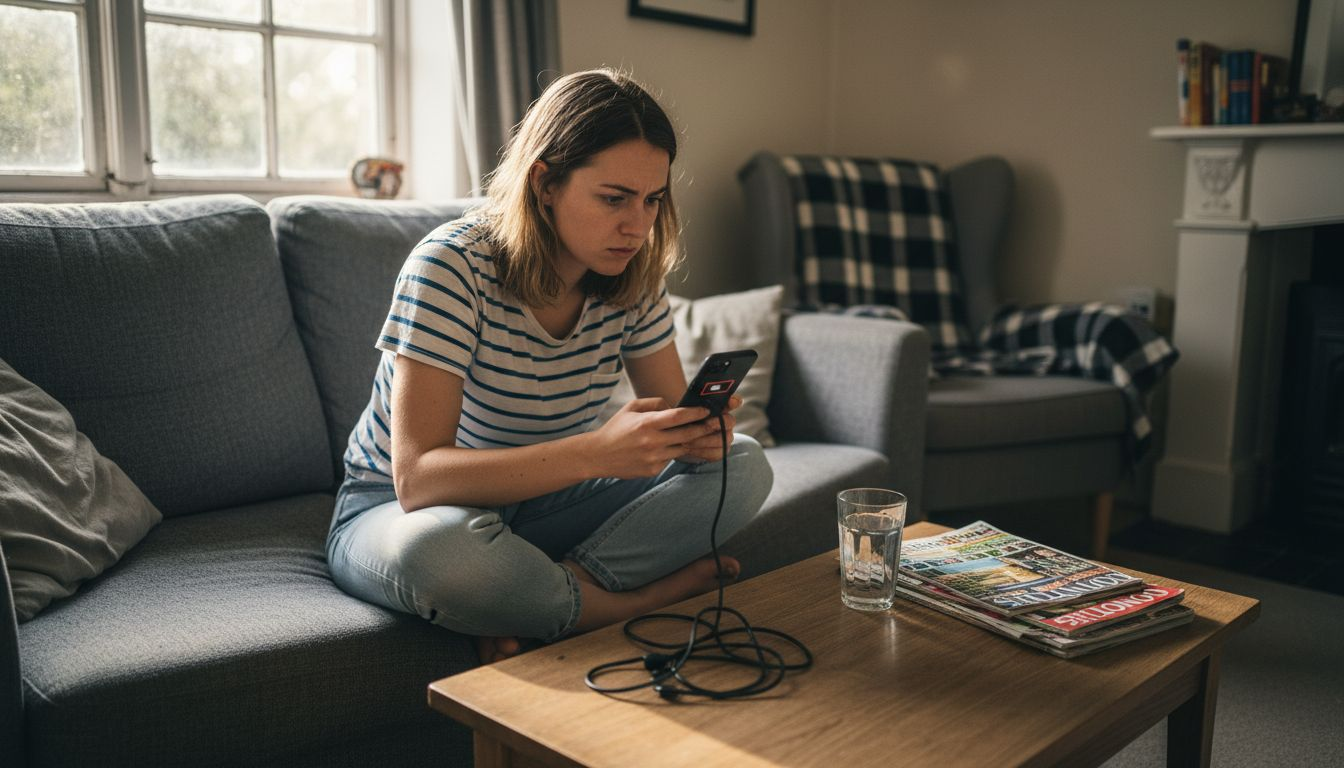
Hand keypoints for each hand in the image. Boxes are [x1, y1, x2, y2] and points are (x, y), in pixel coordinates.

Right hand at [582, 398, 717, 477]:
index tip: (706, 410)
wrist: (598, 455)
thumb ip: (655, 403)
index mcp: (646, 423)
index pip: (678, 416)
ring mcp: (653, 458)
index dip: (695, 413)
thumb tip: (674, 406)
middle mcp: (651, 441)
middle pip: (687, 434)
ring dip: (690, 442)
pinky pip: (670, 459)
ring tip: (698, 435)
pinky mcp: (653, 470)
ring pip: (682, 449)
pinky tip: (668, 448)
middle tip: (714, 424)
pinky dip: (672, 452)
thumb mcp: (632, 407)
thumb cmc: (616, 428)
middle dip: (703, 428)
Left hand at [676, 395, 740, 463]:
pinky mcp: (720, 451)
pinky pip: (717, 453)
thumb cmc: (680, 421)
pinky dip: (702, 451)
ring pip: (723, 439)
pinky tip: (689, 449)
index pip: (732, 401)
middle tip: (706, 423)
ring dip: (704, 440)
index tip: (732, 401)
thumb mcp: (681, 410)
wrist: (676, 440)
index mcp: (718, 407)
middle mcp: (725, 421)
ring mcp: (725, 437)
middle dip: (718, 422)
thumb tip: (673, 395)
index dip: (734, 401)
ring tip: (686, 441)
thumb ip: (685, 404)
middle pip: (730, 421)